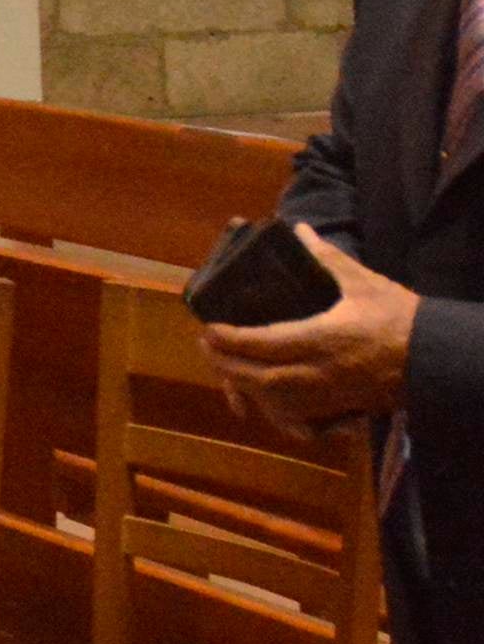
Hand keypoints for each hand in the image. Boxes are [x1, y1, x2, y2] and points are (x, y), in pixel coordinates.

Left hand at [203, 227, 419, 430]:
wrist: (436, 359)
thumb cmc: (399, 317)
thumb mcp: (363, 282)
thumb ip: (327, 258)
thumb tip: (300, 229)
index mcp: (321, 338)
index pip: (263, 343)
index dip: (231, 339)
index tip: (209, 329)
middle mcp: (319, 371)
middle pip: (260, 377)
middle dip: (227, 365)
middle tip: (208, 347)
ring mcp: (329, 394)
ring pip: (275, 400)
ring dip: (244, 387)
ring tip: (224, 369)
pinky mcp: (341, 407)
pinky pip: (297, 415)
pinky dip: (273, 408)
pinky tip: (261, 397)